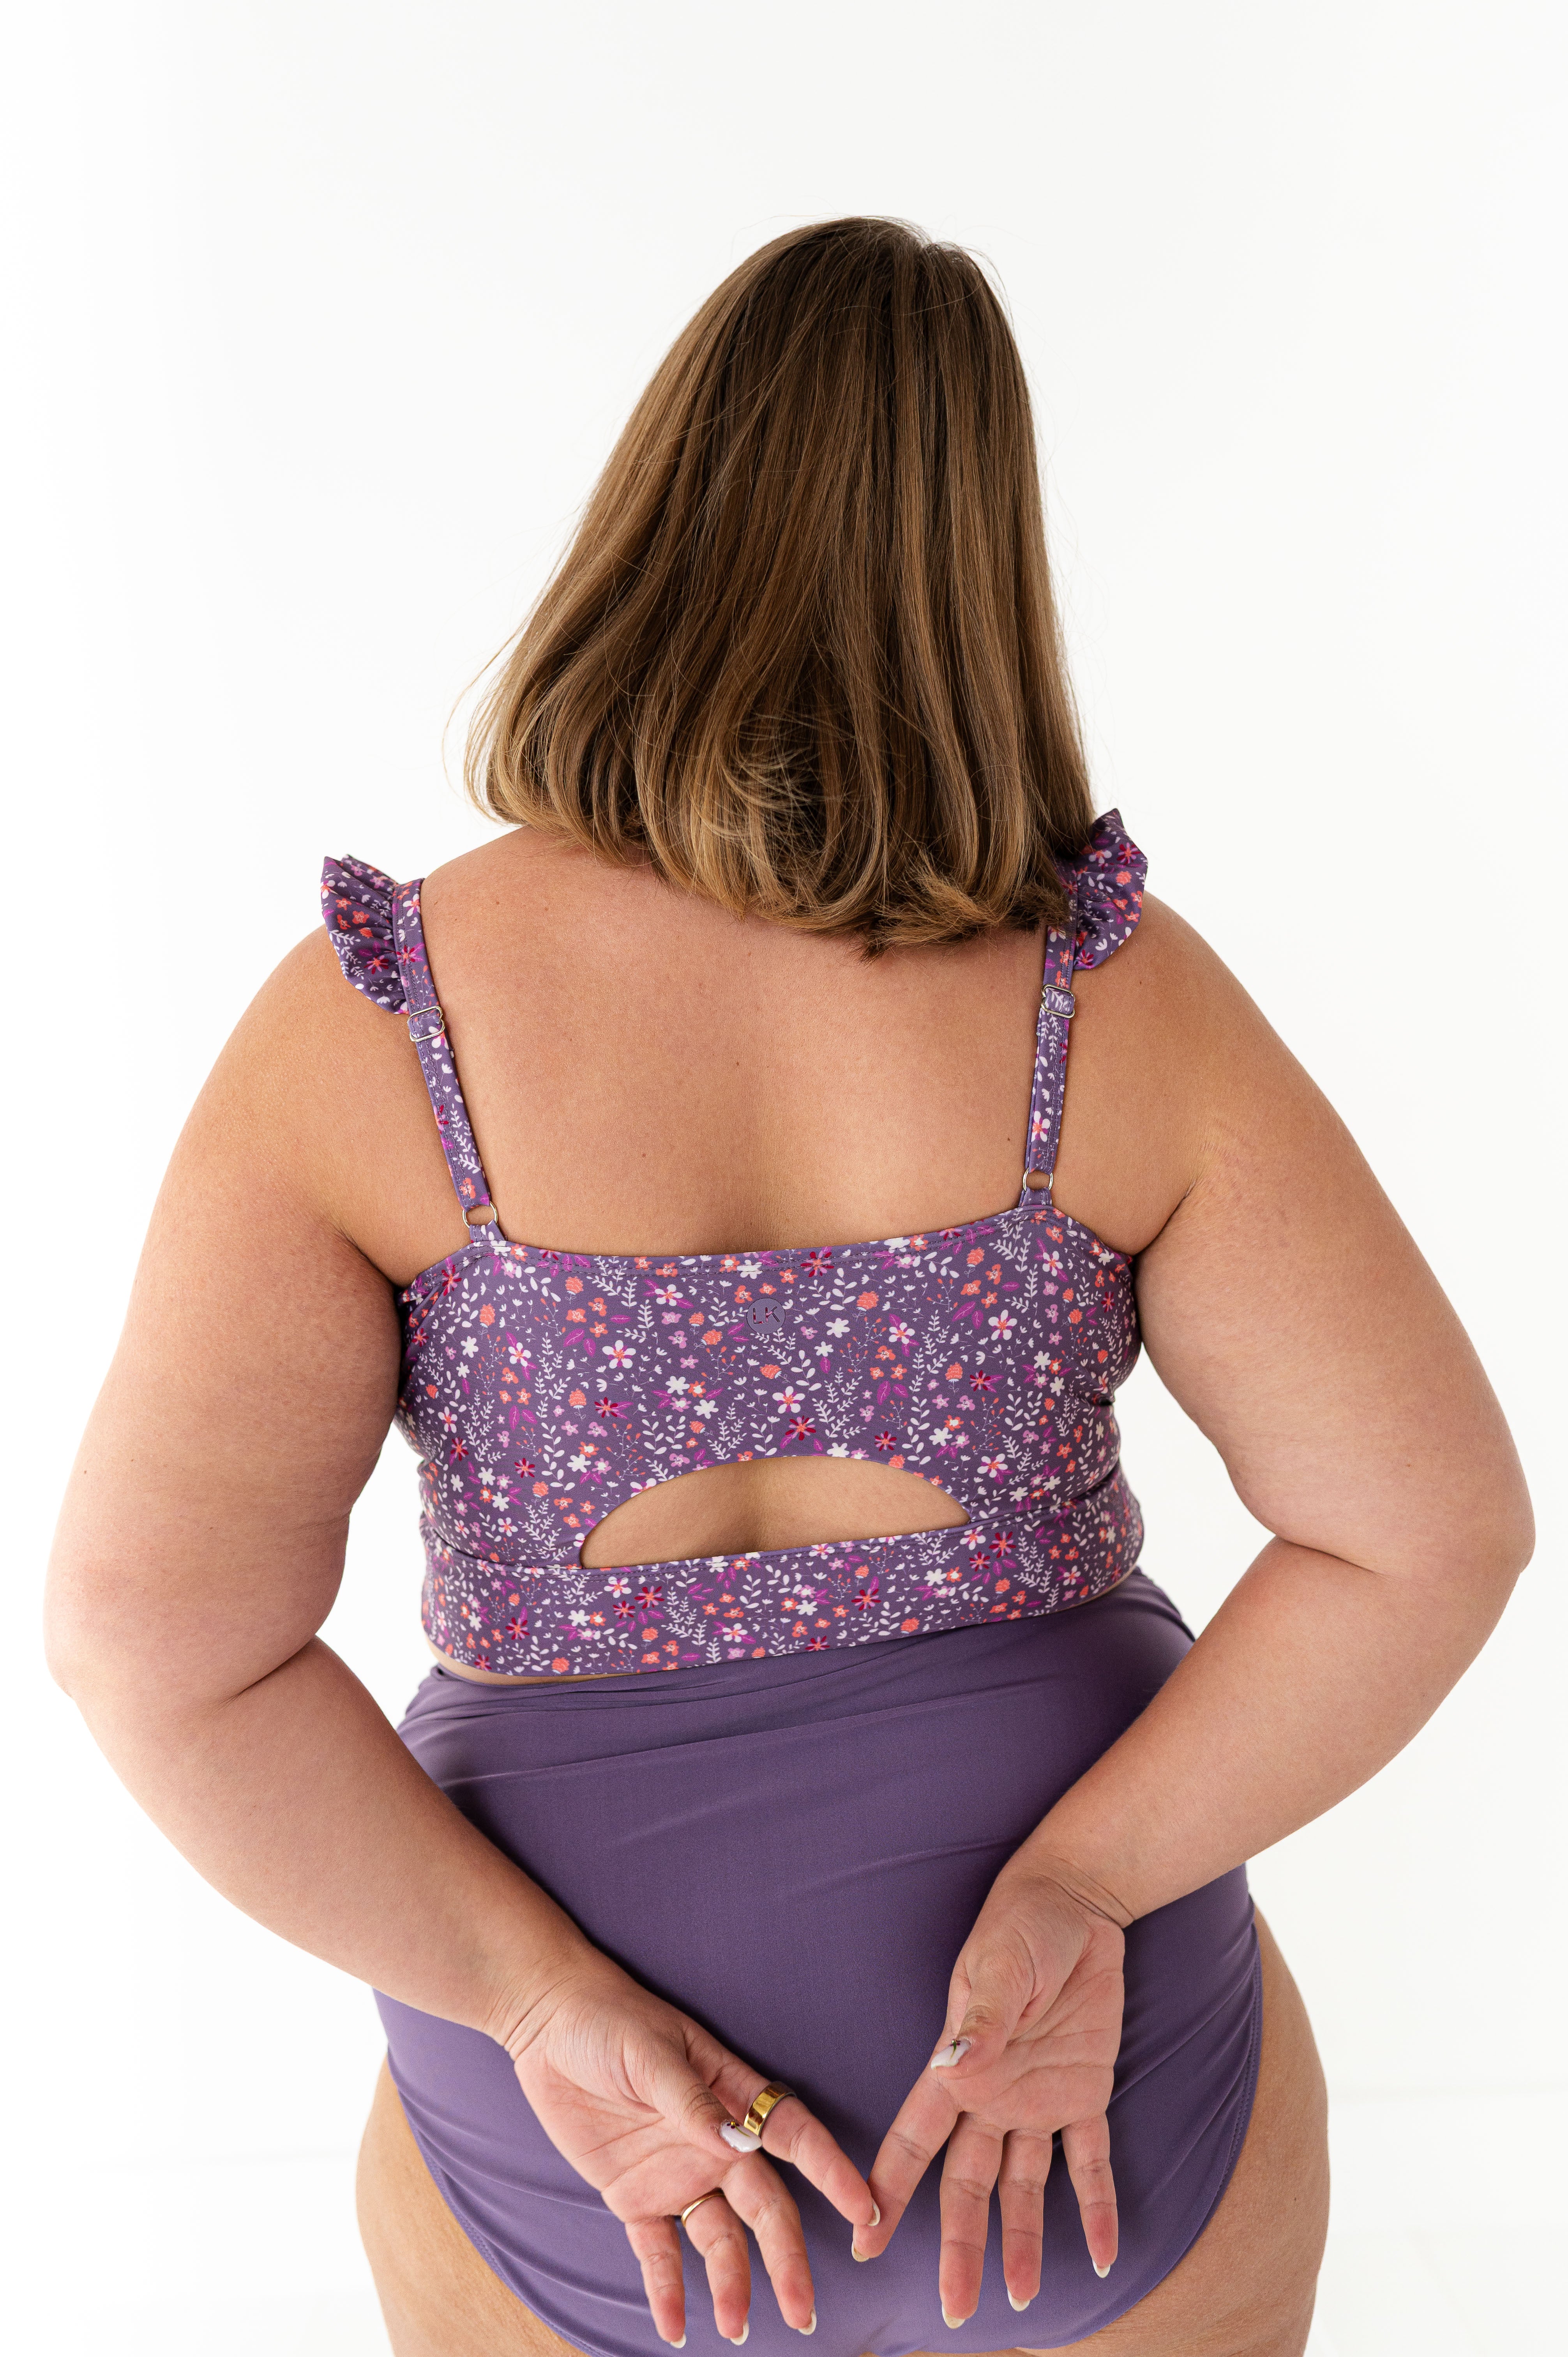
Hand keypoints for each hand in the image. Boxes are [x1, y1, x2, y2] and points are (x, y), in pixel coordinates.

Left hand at [499, 1941, 876, 2345]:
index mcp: (732, 2095)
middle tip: (804, 2312)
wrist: (550, 2022)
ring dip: (733, 2284)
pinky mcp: (634, 2197)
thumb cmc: (609, 2020)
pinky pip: (658, 2252)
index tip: (865, 2210)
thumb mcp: (650, 2052)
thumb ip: (690, 2100)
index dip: (831, 2172)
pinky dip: (667, 2290)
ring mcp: (678, 2173)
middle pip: (764, 2208)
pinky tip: (674, 2327)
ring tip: (737, 2328)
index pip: (793, 2136)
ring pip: (720, 2240)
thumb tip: (736, 2141)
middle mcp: (715, 2143)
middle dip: (788, 2259)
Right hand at [857, 1857, 1127, 2319]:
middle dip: (958, 2246)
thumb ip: (984, 2021)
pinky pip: (1090, 2163)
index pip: (914, 2141)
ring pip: (1024, 2188)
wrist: (1078, 1904)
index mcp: (957, 2069)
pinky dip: (1097, 2207)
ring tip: (1022, 2300)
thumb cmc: (1023, 1926)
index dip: (888, 2190)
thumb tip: (956, 2065)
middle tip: (953, 2309)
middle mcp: (991, 2096)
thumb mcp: (1000, 1966)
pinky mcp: (1085, 2092)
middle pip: (967, 2184)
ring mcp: (1038, 2099)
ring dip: (1024, 2242)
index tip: (864, 2241)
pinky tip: (1105, 2253)